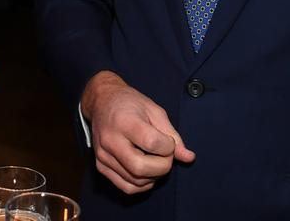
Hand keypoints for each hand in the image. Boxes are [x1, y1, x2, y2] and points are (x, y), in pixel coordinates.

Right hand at [82, 72, 194, 193]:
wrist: (102, 102)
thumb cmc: (129, 103)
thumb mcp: (154, 110)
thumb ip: (172, 134)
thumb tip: (188, 157)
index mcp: (123, 121)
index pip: (151, 143)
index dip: (168, 146)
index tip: (168, 141)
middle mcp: (110, 140)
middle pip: (140, 168)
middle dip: (163, 167)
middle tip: (165, 155)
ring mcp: (103, 155)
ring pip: (135, 181)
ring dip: (154, 176)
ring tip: (156, 160)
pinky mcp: (101, 166)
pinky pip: (126, 187)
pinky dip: (142, 184)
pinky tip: (146, 171)